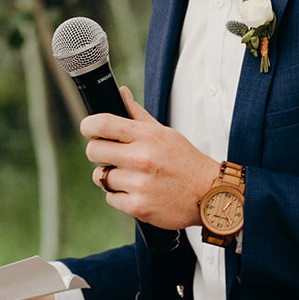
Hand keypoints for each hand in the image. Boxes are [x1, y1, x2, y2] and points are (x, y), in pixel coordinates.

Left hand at [85, 86, 220, 229]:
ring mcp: (139, 184)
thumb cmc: (185, 161)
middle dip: (99, 153)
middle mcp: (142, 158)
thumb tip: (121, 92)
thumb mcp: (165, 133)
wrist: (210, 194)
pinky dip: (120, 196)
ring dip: (111, 177)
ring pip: (101, 177)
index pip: (103, 124)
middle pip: (93, 151)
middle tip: (112, 157)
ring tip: (131, 177)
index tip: (88, 129)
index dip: (88, 126)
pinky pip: (110, 198)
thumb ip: (138, 115)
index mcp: (148, 136)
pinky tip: (137, 192)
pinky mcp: (138, 206)